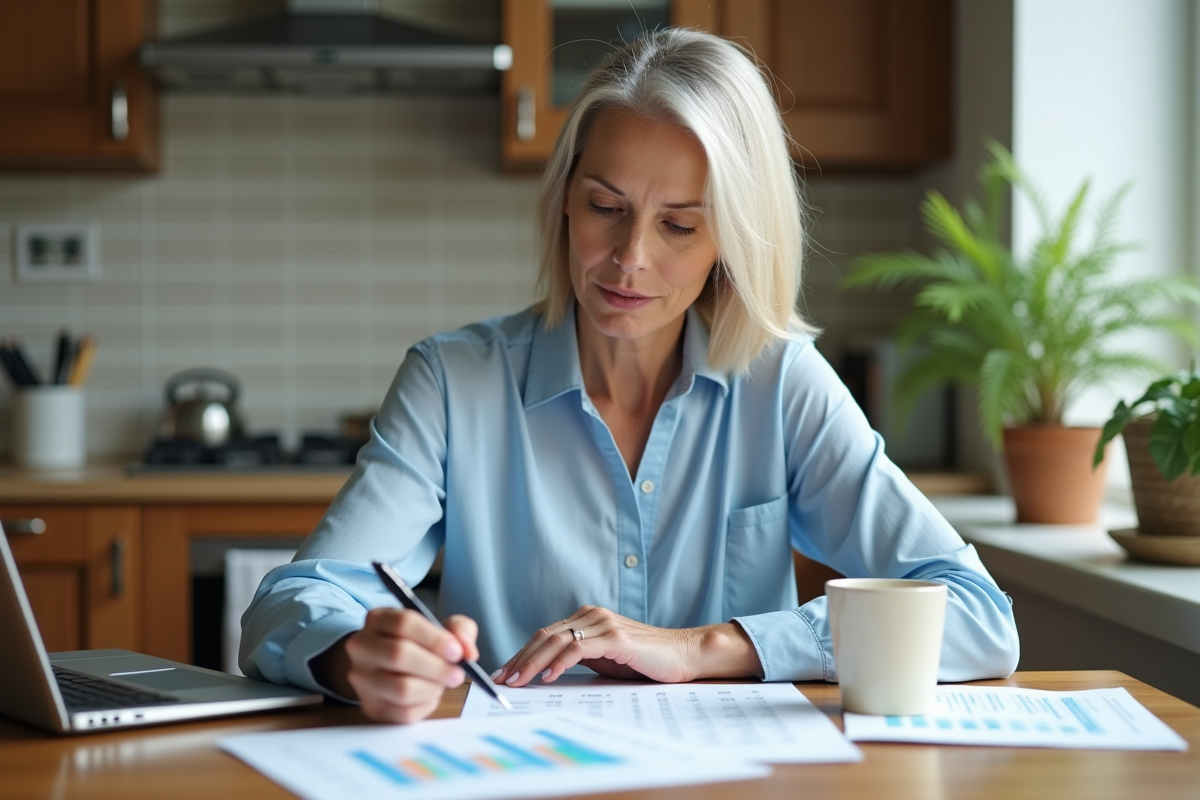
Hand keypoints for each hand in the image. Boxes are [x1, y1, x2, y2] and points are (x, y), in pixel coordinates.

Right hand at [313, 609, 478, 723]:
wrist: (388, 669)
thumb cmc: (418, 645)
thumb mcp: (440, 628)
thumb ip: (460, 631)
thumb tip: (467, 651)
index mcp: (378, 619)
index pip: (403, 623)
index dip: (435, 638)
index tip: (456, 651)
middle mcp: (362, 647)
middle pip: (398, 654)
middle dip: (436, 666)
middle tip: (457, 673)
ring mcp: (363, 679)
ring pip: (401, 688)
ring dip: (432, 687)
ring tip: (442, 683)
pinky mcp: (372, 707)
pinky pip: (404, 712)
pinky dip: (425, 705)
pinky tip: (429, 694)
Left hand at [492, 605, 760, 686]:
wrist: (684, 655)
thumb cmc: (645, 661)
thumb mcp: (606, 660)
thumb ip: (580, 659)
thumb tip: (546, 673)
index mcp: (588, 619)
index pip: (545, 635)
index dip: (522, 653)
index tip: (505, 672)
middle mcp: (592, 616)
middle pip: (545, 635)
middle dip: (520, 659)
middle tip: (502, 679)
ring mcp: (604, 624)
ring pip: (557, 640)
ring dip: (532, 662)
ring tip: (518, 680)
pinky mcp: (616, 638)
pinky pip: (579, 648)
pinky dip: (560, 662)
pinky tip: (548, 676)